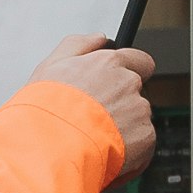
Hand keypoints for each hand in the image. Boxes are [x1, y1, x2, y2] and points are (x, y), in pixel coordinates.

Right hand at [30, 34, 157, 180]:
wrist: (52, 147)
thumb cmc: (47, 110)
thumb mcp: (51, 65)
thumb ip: (79, 45)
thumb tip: (99, 38)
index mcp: (109, 63)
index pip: (139, 60)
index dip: (129, 74)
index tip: (117, 87)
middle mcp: (128, 83)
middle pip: (136, 92)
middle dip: (121, 105)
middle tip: (96, 120)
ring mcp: (139, 110)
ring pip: (138, 119)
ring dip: (124, 129)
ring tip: (95, 140)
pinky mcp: (145, 137)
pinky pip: (143, 144)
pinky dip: (130, 152)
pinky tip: (105, 153)